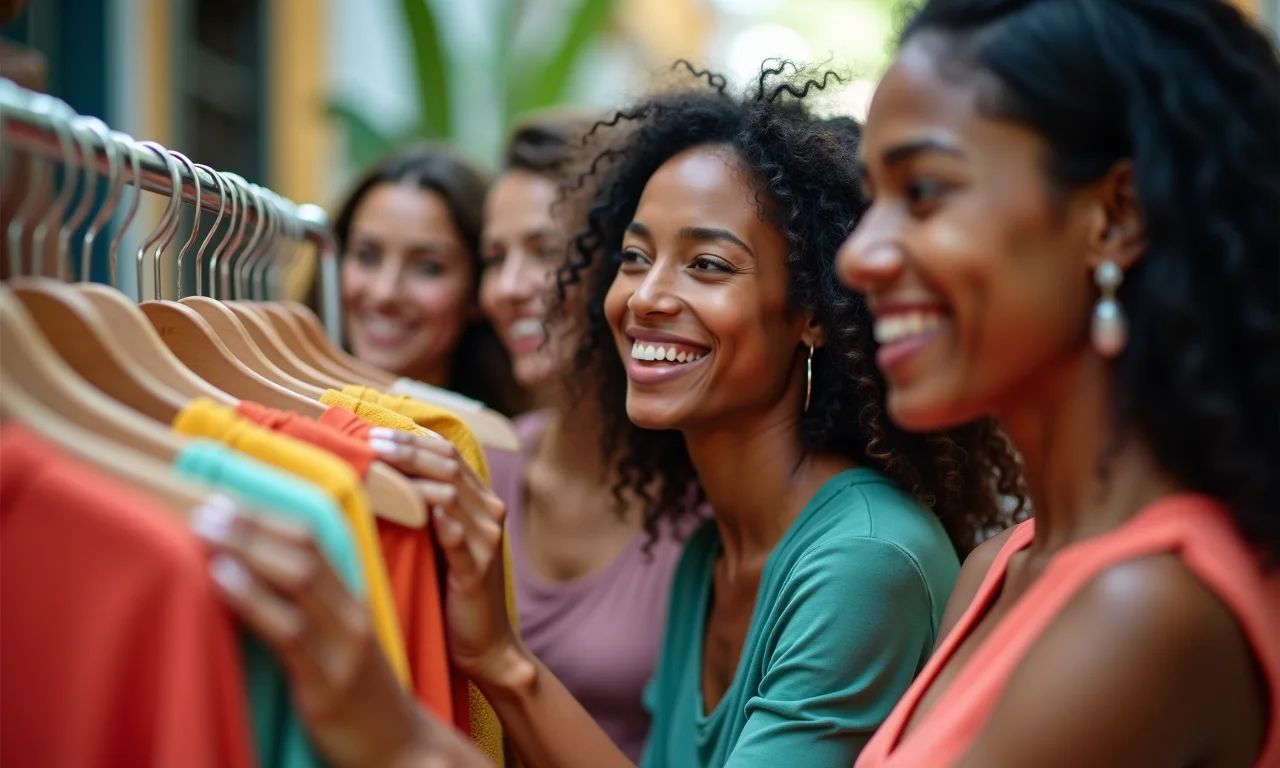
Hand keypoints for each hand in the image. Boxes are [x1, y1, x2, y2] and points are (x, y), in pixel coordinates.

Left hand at [190, 494, 485, 767]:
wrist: (401, 750)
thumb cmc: (361, 701)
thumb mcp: (341, 646)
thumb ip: (310, 614)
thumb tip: (255, 584)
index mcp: (354, 601)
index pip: (316, 539)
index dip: (272, 514)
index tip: (228, 497)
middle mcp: (352, 615)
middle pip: (305, 549)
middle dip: (253, 523)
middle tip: (206, 503)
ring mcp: (343, 647)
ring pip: (297, 579)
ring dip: (246, 549)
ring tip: (204, 531)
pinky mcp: (327, 684)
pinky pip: (288, 631)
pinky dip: (252, 598)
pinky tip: (221, 578)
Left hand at [368, 428, 529, 685]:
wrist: (481, 643)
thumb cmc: (448, 589)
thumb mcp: (434, 539)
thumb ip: (419, 506)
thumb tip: (375, 472)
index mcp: (478, 500)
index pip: (448, 454)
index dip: (413, 440)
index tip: (374, 434)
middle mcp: (490, 512)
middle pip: (448, 466)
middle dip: (408, 451)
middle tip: (370, 444)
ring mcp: (488, 541)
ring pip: (452, 495)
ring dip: (413, 480)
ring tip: (380, 471)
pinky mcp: (479, 571)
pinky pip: (460, 541)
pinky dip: (443, 523)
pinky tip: (421, 513)